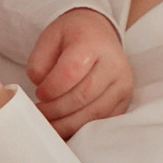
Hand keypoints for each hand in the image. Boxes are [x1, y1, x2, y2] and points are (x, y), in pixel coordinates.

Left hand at [27, 7, 132, 137]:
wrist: (99, 33)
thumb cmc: (72, 36)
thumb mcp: (49, 37)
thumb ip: (39, 62)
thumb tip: (41, 88)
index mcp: (91, 44)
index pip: (70, 72)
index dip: (51, 89)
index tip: (38, 94)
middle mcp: (113, 64)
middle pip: (83, 96)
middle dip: (57, 110)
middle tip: (40, 113)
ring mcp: (122, 84)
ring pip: (95, 113)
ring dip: (68, 124)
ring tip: (50, 125)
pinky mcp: (124, 99)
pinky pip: (104, 120)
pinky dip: (83, 129)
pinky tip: (66, 129)